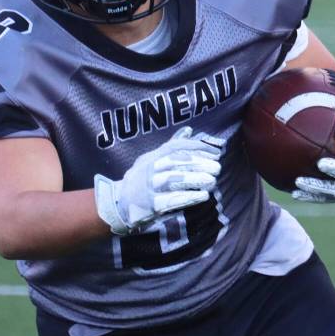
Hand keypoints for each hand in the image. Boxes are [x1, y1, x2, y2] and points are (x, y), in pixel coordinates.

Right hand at [94, 127, 223, 234]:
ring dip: (194, 179)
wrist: (117, 204)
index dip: (196, 148)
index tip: (216, 153)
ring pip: (172, 179)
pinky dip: (187, 197)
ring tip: (212, 181)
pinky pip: (169, 200)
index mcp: (152, 157)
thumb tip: (189, 130)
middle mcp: (149, 169)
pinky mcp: (149, 205)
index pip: (175, 147)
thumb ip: (171, 146)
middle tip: (217, 167)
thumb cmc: (139, 180)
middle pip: (174, 162)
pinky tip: (202, 196)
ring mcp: (148, 187)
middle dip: (198, 163)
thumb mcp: (151, 159)